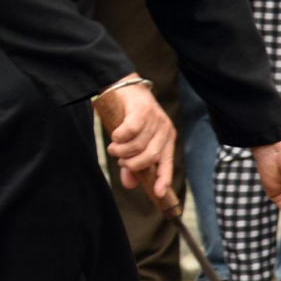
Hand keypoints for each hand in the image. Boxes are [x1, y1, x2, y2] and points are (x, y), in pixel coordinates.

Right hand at [91, 80, 174, 206]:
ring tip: (114, 148)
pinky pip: (130, 131)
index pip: (167, 163)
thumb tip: (129, 185)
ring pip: (138, 145)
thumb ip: (131, 164)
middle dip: (132, 163)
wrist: (126, 87)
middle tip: (121, 160)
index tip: (157, 193)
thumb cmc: (129, 118)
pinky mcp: (142, 110)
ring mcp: (155, 119)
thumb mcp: (133, 143)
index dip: (163, 179)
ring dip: (122, 151)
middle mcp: (164, 130)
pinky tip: (115, 136)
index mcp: (166, 139)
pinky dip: (120, 137)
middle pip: (151, 156)